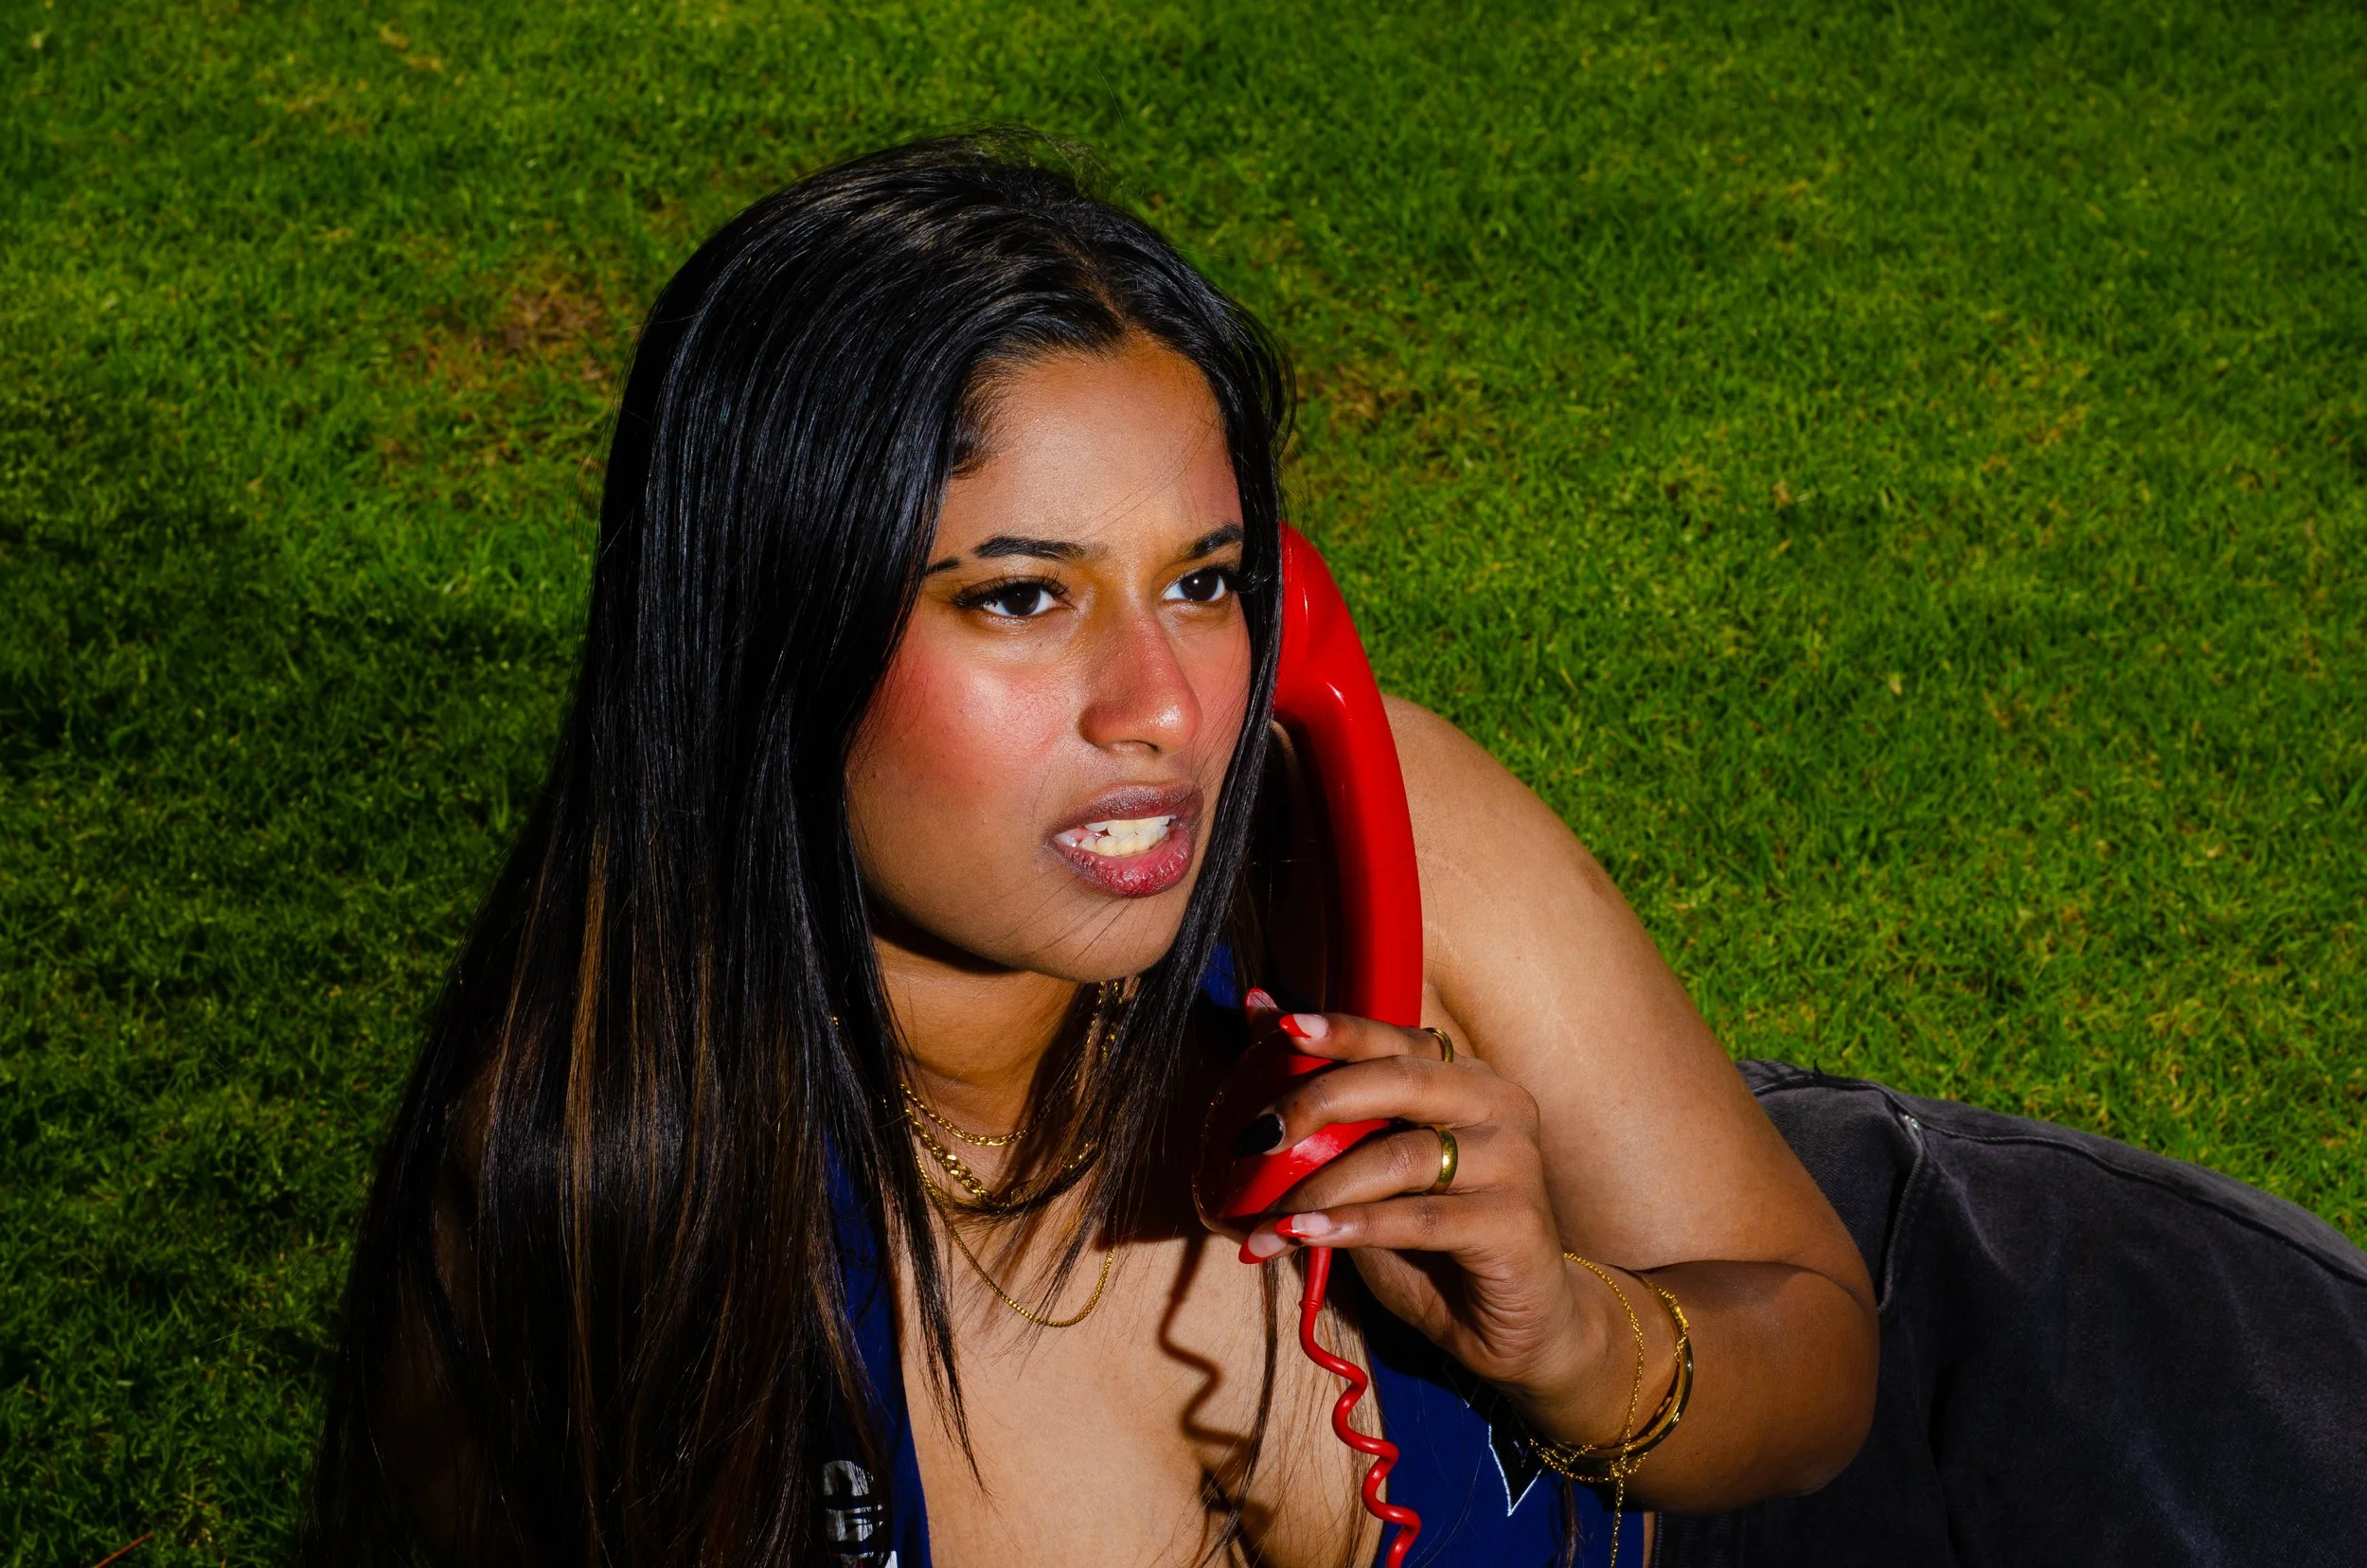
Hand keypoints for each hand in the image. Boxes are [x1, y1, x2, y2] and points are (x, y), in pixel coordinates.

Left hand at [1224, 995, 1634, 1444]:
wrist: (1511, 1324)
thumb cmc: (1429, 1238)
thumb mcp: (1366, 1163)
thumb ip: (1322, 1099)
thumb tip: (1255, 1009)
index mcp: (1461, 1076)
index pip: (1395, 1039)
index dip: (1341, 1031)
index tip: (1283, 1027)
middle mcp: (1495, 1103)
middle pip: (1400, 1082)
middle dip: (1320, 1101)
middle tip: (1257, 1136)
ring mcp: (1514, 1160)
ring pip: (1403, 1156)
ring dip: (1323, 1187)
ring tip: (1269, 1216)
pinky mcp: (1516, 1221)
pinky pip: (1422, 1216)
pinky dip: (1355, 1225)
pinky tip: (1304, 1236)